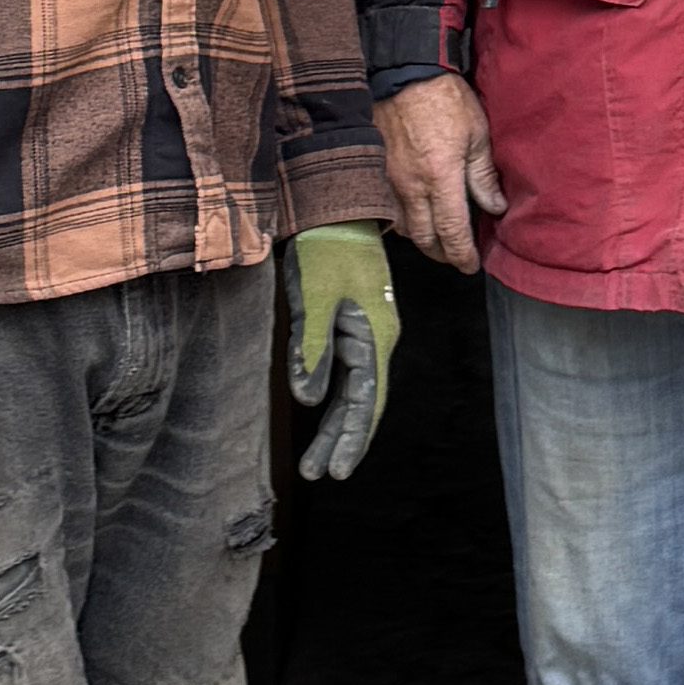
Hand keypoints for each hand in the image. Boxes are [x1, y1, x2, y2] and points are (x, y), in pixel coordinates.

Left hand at [285, 224, 402, 484]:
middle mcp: (374, 340)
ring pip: (351, 390)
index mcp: (373, 336)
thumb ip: (311, 349)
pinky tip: (314, 406)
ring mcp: (363, 333)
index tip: (338, 470)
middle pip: (362, 402)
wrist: (333, 210)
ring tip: (314, 459)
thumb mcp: (314, 298)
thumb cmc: (325, 250)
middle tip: (319, 473)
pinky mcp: (348, 325)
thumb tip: (309, 399)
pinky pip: (341, 369)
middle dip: (341, 440)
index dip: (353, 437)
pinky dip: (329, 392)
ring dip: (333, 424)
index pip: (367, 399)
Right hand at [374, 73, 506, 277]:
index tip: (470, 265)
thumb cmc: (444, 99)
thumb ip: (483, 175)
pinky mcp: (375, 171)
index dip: (462, 254)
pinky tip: (414, 215)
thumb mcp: (477, 134)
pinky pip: (386, 208)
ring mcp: (389, 180)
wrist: (404, 73)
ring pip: (402, 227)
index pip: (452, 231)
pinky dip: (402, 220)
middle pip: (424, 238)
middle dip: (441, 253)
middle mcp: (411, 186)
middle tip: (455, 255)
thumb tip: (495, 207)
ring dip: (421, 238)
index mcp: (440, 178)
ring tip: (437, 236)